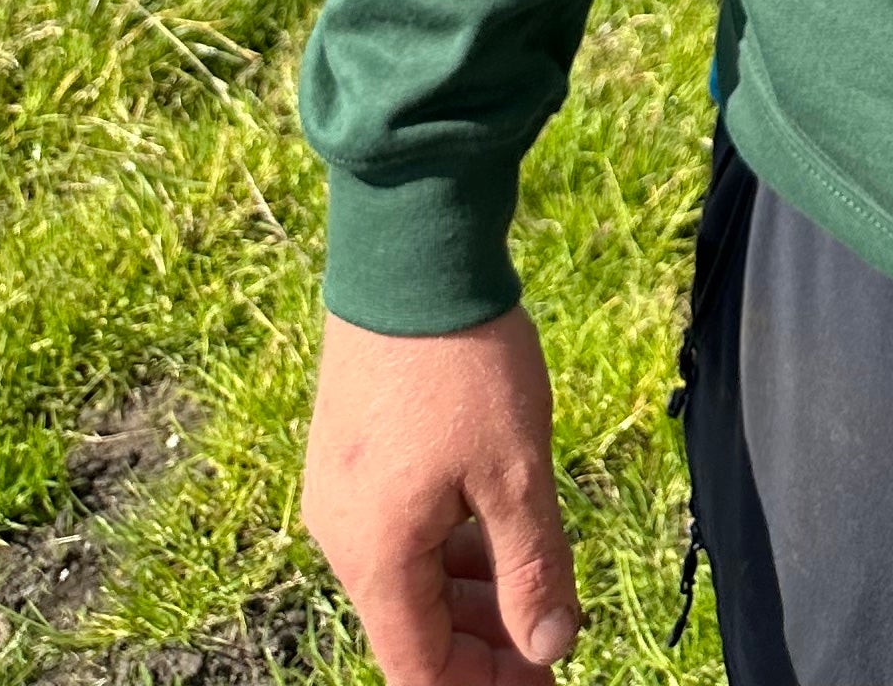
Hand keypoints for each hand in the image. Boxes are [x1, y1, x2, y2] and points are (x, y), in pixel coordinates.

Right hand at [301, 306, 582, 681]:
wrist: (410, 251)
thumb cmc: (466, 364)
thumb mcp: (517, 472)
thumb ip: (533, 568)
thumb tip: (549, 647)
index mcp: (375, 555)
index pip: (420, 668)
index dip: (485, 684)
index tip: (545, 673)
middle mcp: (341, 535)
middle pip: (412, 625)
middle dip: (484, 642)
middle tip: (552, 635)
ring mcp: (340, 489)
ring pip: (408, 574)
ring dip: (470, 592)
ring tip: (537, 584)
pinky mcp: (350, 451)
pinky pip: (399, 526)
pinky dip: (448, 543)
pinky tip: (496, 530)